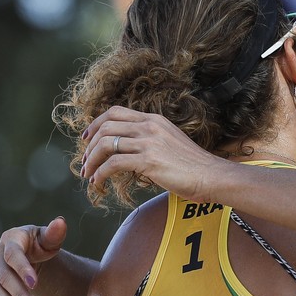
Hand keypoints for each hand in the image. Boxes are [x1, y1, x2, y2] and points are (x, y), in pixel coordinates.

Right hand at [0, 217, 67, 295]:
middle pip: (4, 277)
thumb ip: (54, 233)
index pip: (13, 255)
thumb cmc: (41, 243)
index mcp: (11, 240)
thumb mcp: (48, 238)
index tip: (35, 283)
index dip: (23, 269)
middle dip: (18, 293)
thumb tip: (61, 222)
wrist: (28, 253)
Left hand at [81, 106, 225, 201]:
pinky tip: (98, 183)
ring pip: (106, 145)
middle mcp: (149, 127)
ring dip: (91, 160)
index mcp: (154, 120)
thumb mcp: (171, 142)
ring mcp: (149, 142)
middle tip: (84, 161)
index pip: (115, 112)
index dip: (96, 123)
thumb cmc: (194, 166)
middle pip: (106, 127)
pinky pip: (114, 164)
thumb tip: (131, 152)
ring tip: (88, 174)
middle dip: (89, 145)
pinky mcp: (149, 161)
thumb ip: (151, 141)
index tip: (86, 137)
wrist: (211, 175)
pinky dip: (101, 173)